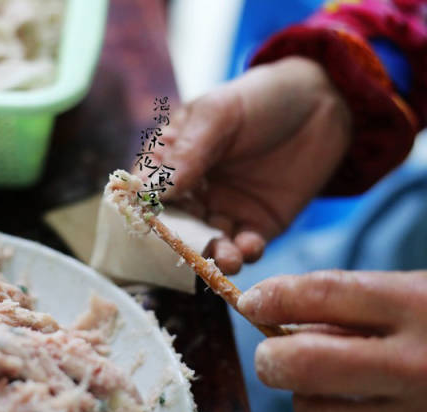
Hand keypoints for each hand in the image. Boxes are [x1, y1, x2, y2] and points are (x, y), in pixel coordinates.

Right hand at [149, 57, 351, 273]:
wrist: (322, 103)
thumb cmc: (260, 98)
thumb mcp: (218, 114)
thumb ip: (187, 151)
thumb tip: (153, 190)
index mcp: (173, 160)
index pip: (148, 190)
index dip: (144, 209)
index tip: (147, 225)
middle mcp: (193, 190)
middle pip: (176, 224)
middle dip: (179, 242)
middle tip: (186, 251)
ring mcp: (224, 209)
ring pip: (208, 242)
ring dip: (213, 255)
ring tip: (225, 257)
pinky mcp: (257, 224)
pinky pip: (244, 246)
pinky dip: (244, 252)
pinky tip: (250, 247)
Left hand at [238, 270, 426, 411]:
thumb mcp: (418, 294)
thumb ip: (358, 305)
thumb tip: (283, 319)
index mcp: (419, 305)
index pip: (322, 293)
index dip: (273, 295)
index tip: (250, 300)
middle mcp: (418, 363)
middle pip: (305, 363)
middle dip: (272, 357)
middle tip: (272, 353)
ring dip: (303, 399)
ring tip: (317, 384)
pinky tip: (352, 406)